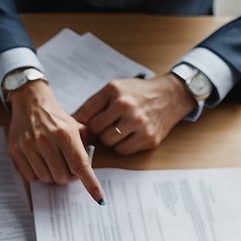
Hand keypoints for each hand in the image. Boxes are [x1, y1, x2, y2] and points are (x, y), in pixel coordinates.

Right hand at [6, 80, 103, 202]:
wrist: (31, 103)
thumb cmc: (56, 117)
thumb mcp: (76, 127)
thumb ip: (84, 148)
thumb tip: (86, 171)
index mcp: (65, 133)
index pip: (80, 165)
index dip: (90, 183)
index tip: (99, 197)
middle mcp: (46, 140)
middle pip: (62, 177)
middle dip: (67, 177)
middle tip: (67, 168)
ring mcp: (29, 146)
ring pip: (46, 178)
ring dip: (51, 176)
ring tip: (52, 163)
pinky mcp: (16, 150)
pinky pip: (30, 176)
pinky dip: (37, 174)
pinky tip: (39, 162)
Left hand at [73, 75, 195, 154]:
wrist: (170, 96)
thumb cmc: (138, 93)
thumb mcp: (113, 89)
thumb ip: (91, 104)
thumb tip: (70, 122)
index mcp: (115, 92)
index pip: (87, 117)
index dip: (86, 124)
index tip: (87, 126)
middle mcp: (128, 107)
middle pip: (98, 132)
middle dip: (100, 131)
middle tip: (109, 125)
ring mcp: (140, 124)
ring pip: (110, 143)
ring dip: (111, 140)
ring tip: (120, 128)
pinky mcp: (149, 138)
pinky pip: (124, 151)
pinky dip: (122, 146)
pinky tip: (129, 135)